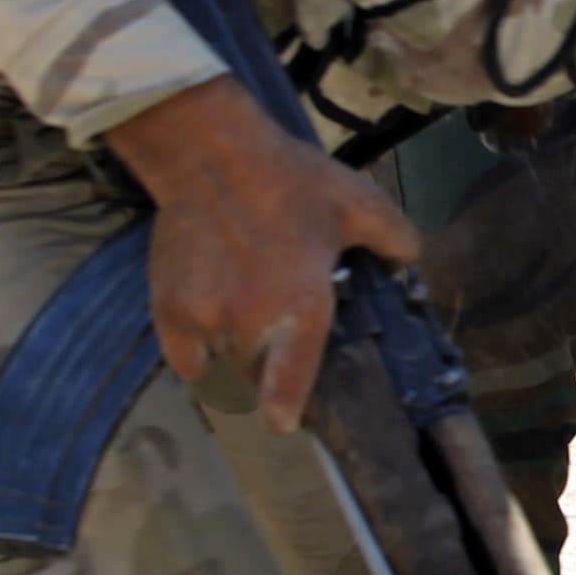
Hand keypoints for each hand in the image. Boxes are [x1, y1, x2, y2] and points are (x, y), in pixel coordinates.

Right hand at [105, 77, 420, 431]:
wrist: (208, 152)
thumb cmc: (290, 179)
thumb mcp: (359, 203)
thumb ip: (394, 240)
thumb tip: (409, 265)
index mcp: (301, 307)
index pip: (291, 384)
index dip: (286, 411)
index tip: (284, 422)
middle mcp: (250, 323)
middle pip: (257, 372)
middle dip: (267, 361)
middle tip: (274, 328)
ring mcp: (204, 319)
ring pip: (222, 359)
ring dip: (234, 348)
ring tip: (242, 311)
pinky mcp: (166, 309)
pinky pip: (184, 353)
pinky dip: (196, 346)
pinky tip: (207, 319)